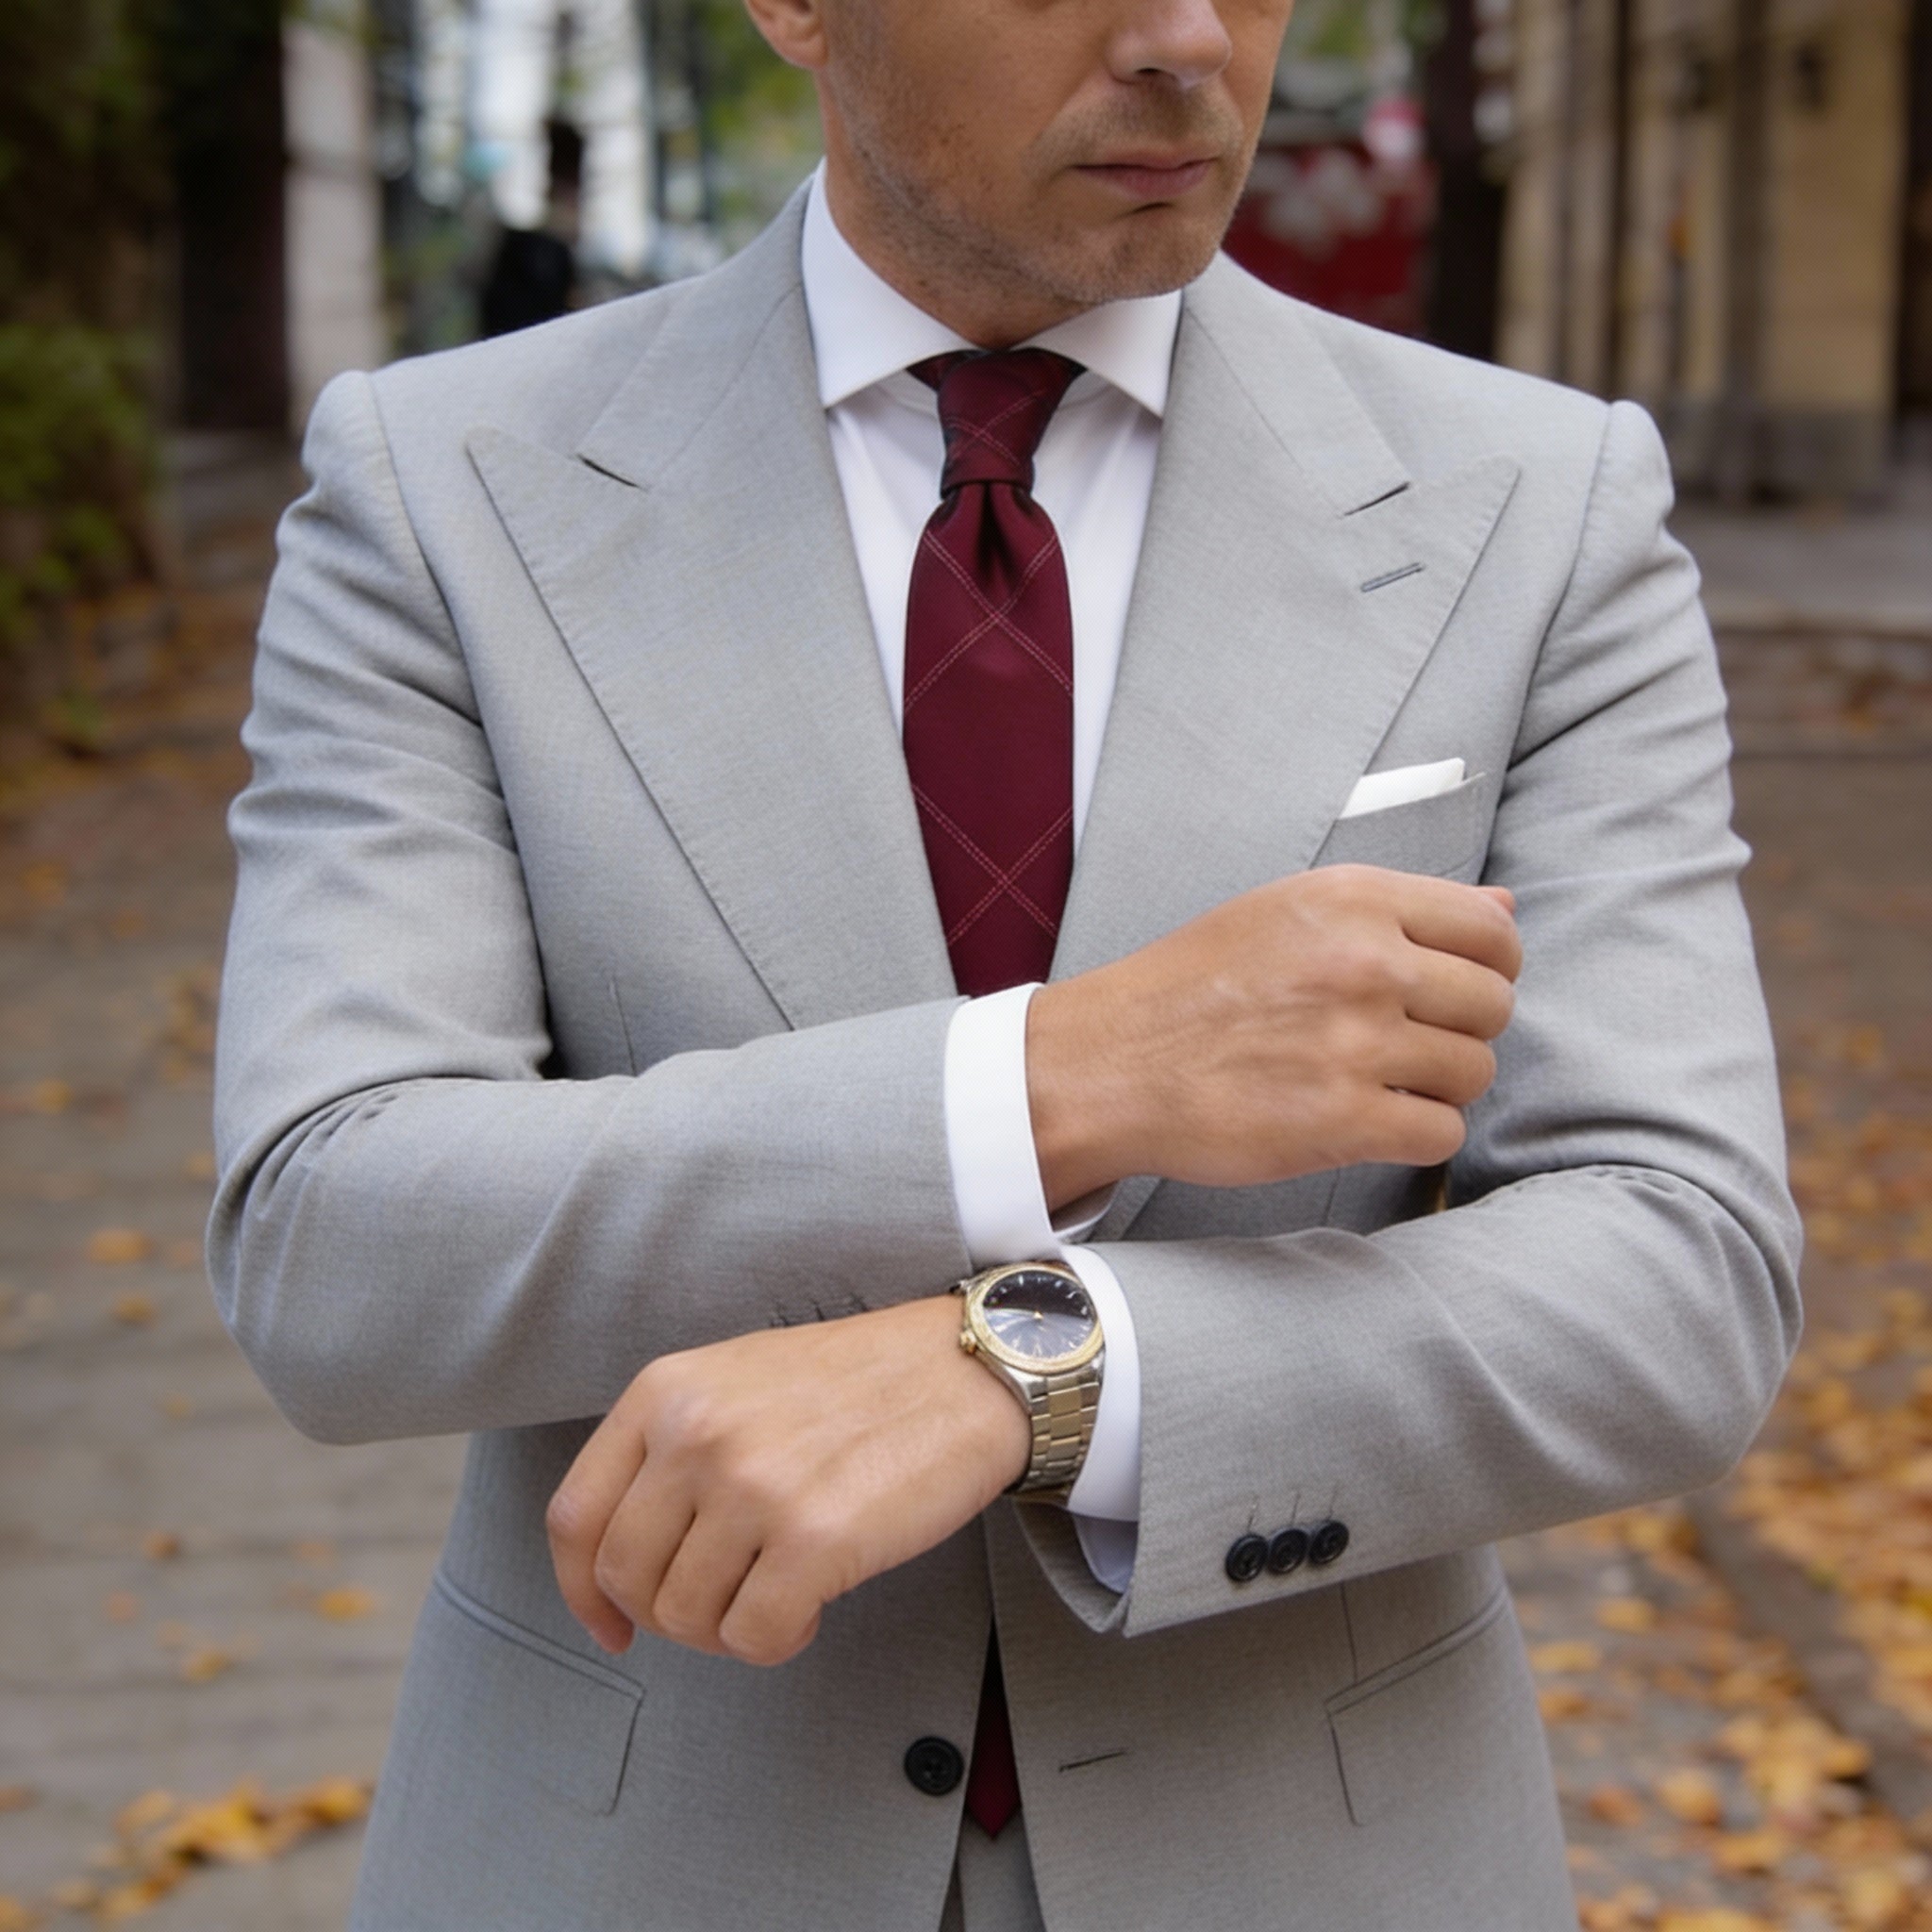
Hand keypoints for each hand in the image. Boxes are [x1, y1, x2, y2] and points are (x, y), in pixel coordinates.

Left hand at [546, 1296, 1028, 1665]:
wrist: (967, 1371)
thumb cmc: (859, 1383)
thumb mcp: (738, 1380)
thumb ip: (673, 1447)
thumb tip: (625, 1560)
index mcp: (666, 1391)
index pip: (575, 1516)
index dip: (581, 1591)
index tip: (609, 1624)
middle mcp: (696, 1434)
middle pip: (625, 1578)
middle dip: (667, 1616)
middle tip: (723, 1605)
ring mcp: (753, 1486)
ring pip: (685, 1617)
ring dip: (727, 1628)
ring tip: (778, 1593)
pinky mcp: (814, 1539)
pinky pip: (753, 1638)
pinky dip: (778, 1642)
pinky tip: (811, 1608)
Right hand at [1027, 865, 1521, 1206]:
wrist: (1111, 1062)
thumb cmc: (1194, 985)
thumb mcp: (1288, 911)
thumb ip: (1399, 909)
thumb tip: (1507, 907)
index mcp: (1354, 899)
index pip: (1493, 932)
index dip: (1490, 968)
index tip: (1453, 991)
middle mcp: (1363, 962)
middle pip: (1493, 1005)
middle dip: (1462, 1030)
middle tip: (1405, 1044)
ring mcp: (1355, 1043)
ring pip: (1474, 1072)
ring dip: (1439, 1087)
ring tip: (1380, 1083)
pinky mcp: (1343, 1120)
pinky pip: (1441, 1134)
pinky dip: (1416, 1136)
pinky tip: (1369, 1122)